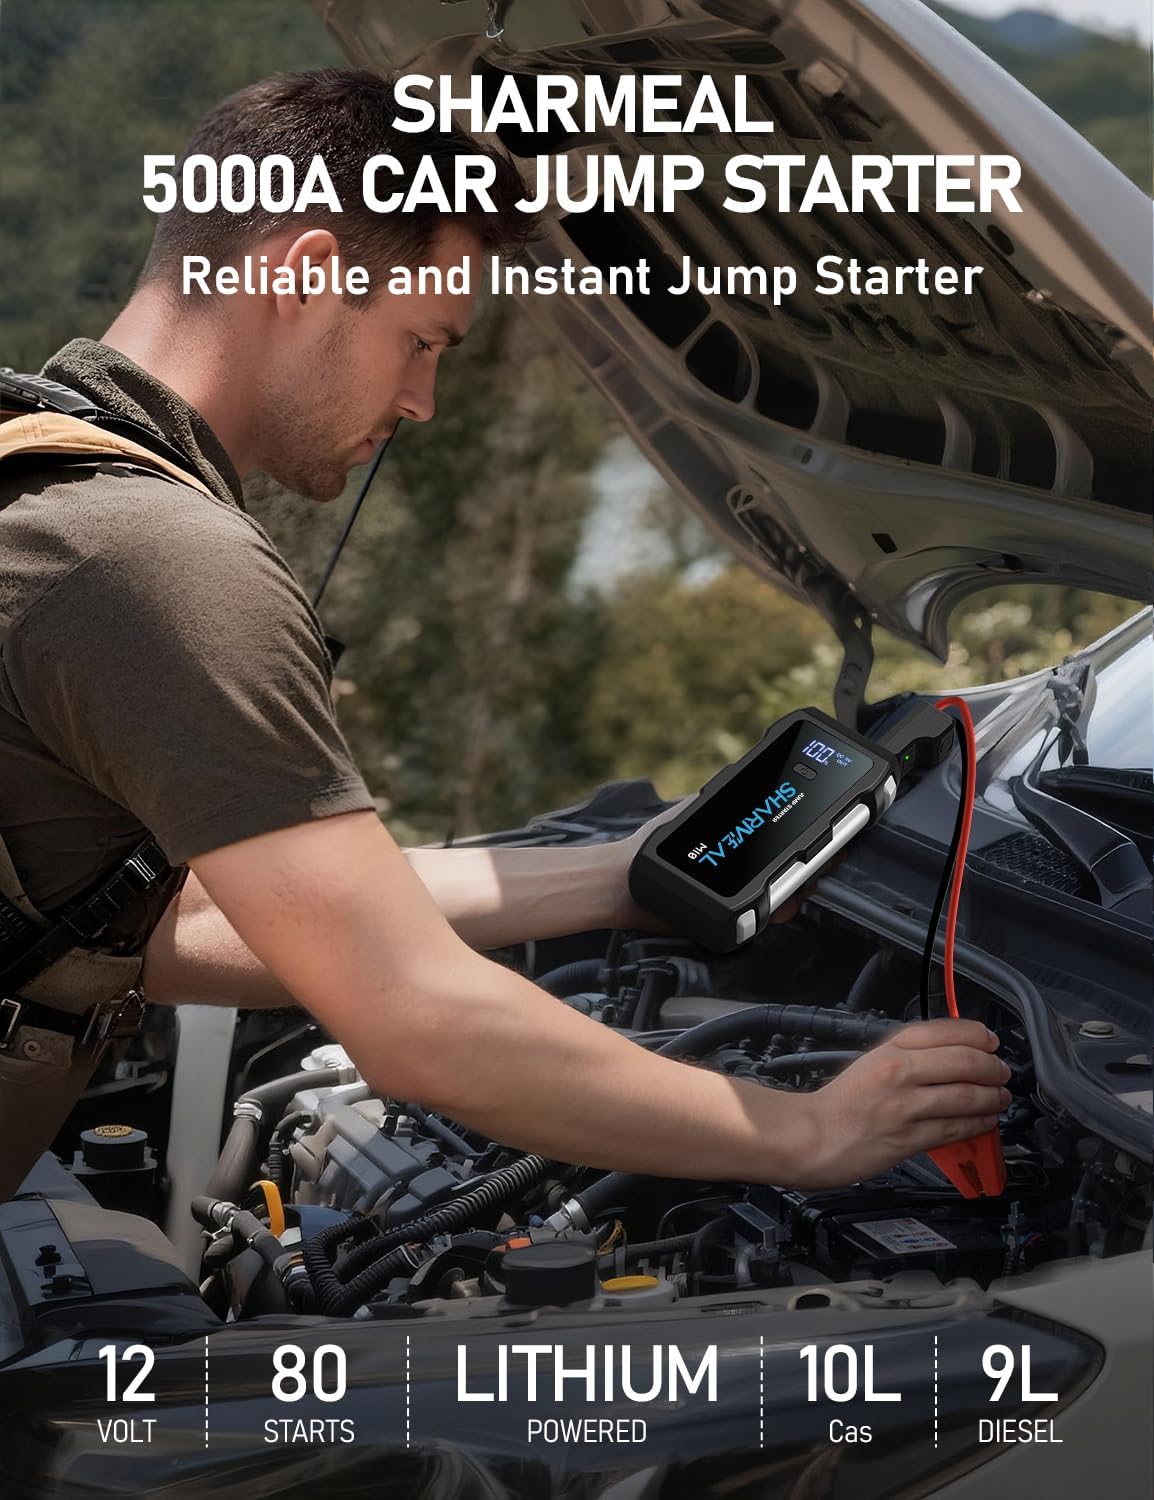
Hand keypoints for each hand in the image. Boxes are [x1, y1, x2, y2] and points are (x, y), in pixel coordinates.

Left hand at [608, 800, 825, 933]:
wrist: (623, 884)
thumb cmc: (651, 847)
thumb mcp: (691, 811)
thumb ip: (716, 797)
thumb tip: (740, 771)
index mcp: (742, 845)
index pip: (785, 839)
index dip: (814, 834)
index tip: (833, 827)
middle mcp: (746, 871)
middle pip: (797, 868)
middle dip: (819, 862)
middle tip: (827, 856)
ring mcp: (743, 896)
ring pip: (790, 895)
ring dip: (803, 886)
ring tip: (805, 877)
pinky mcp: (735, 920)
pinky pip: (767, 918)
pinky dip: (781, 910)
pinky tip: (782, 902)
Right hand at [791, 1019, 1010, 1188]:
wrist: (813, 1137)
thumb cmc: (840, 1103)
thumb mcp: (871, 1063)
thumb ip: (908, 1056)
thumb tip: (952, 1054)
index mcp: (890, 1048)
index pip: (945, 1030)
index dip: (977, 1034)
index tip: (990, 1041)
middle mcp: (900, 1071)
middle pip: (964, 1061)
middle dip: (993, 1067)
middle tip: (1002, 1072)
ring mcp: (906, 1105)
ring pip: (966, 1095)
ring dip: (993, 1097)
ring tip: (1001, 1097)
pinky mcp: (910, 1137)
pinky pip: (956, 1128)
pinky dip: (979, 1124)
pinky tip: (987, 1122)